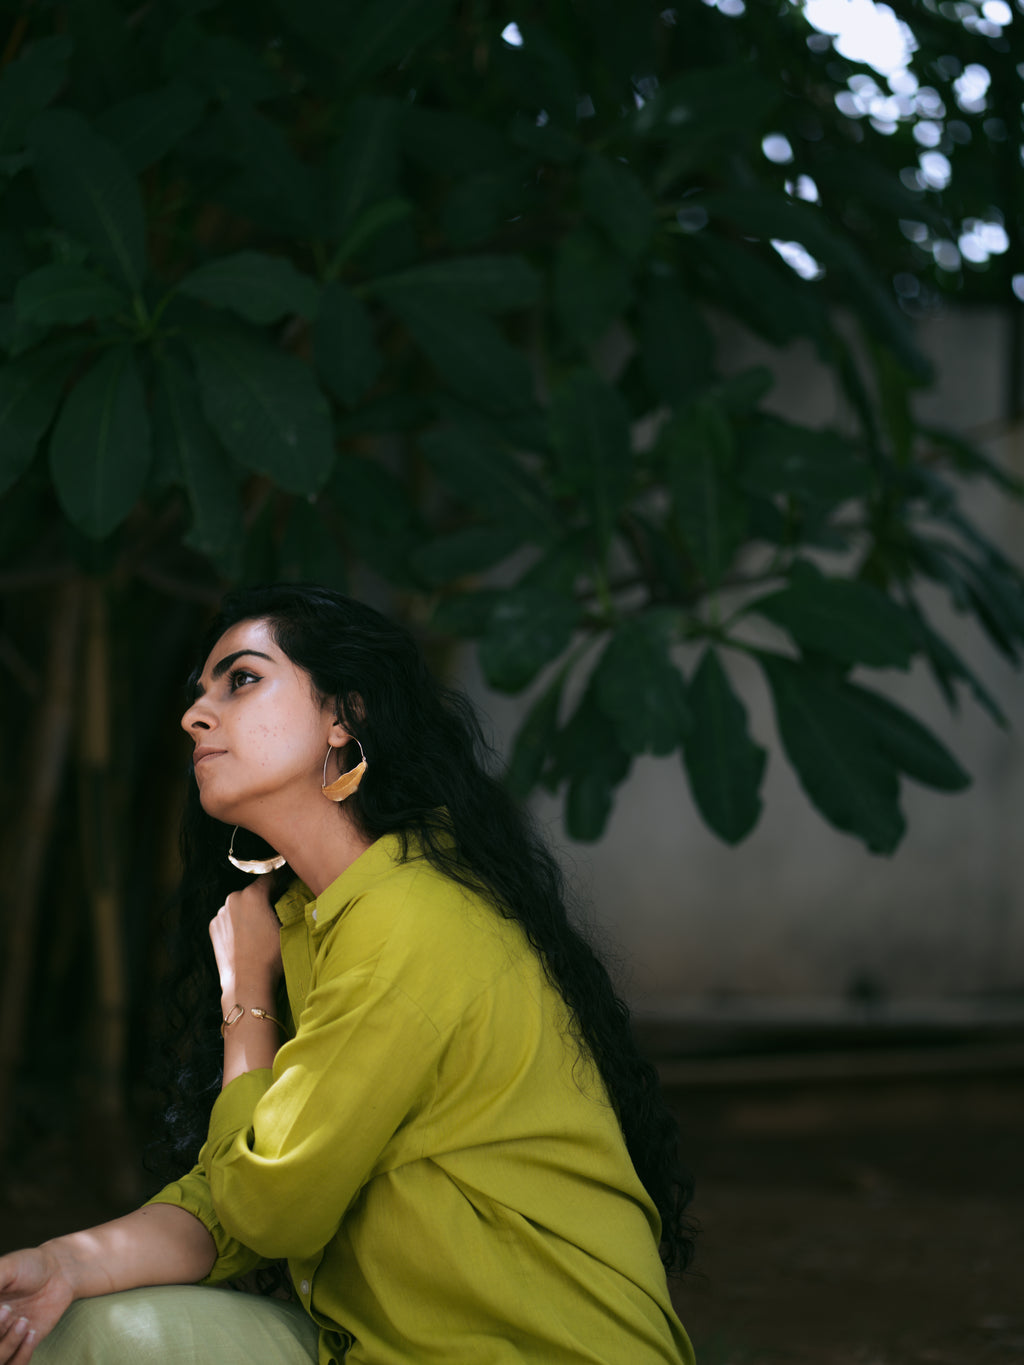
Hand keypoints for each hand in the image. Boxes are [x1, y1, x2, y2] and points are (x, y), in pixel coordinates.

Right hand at [0, 1245, 74, 1362]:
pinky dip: (21, 1353)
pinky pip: (15, 1364)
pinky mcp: (20, 1347)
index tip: (1, 1306)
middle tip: (8, 1309)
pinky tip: (32, 1331)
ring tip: (23, 1320)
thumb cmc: (31, 1265)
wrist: (60, 1272)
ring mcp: (2, 1338)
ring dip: (7, 1344)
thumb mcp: (8, 1267)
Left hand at [210, 877, 283, 1000]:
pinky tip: (245, 938)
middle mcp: (233, 899)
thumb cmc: (270, 956)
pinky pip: (228, 919)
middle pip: (253, 892)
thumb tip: (291, 897)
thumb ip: (288, 906)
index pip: (270, 877)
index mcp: (252, 895)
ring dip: (248, 911)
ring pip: (239, 906)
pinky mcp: (213, 928)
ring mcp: (220, 914)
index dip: (281, 880)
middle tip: (275, 913)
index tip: (287, 885)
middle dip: (263, 898)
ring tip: (259, 930)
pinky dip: (236, 923)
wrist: (246, 982)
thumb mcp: (287, 927)